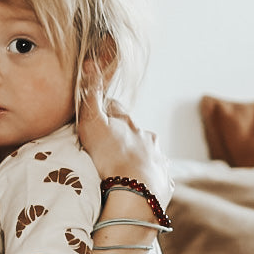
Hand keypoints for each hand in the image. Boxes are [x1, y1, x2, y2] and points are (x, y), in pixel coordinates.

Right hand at [76, 62, 171, 207]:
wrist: (136, 191)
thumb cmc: (110, 156)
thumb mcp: (92, 123)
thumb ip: (90, 96)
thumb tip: (90, 62)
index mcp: (128, 122)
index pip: (115, 108)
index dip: (105, 111)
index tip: (96, 118)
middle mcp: (146, 136)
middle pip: (133, 130)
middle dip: (124, 134)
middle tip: (109, 146)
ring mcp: (157, 157)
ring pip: (147, 150)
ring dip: (138, 155)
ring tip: (125, 167)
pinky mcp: (163, 178)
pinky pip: (156, 173)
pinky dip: (149, 175)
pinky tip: (141, 182)